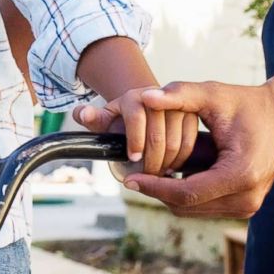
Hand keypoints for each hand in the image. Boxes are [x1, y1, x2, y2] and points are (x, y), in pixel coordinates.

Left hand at [73, 87, 199, 175]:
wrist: (147, 108)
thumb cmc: (123, 118)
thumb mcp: (105, 118)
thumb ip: (91, 117)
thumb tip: (81, 114)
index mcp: (135, 96)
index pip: (136, 118)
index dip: (135, 141)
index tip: (133, 158)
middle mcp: (158, 97)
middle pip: (158, 135)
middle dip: (152, 160)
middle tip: (147, 177)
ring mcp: (177, 106)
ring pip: (175, 141)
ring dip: (167, 163)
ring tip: (158, 176)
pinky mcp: (192, 116)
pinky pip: (189, 143)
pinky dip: (181, 160)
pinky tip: (172, 169)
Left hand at [121, 81, 273, 217]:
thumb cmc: (247, 104)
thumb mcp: (213, 94)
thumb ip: (179, 94)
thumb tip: (145, 98)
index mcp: (241, 174)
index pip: (186, 193)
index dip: (155, 187)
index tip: (130, 179)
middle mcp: (247, 197)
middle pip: (187, 206)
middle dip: (158, 191)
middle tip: (135, 174)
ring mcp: (248, 206)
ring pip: (194, 210)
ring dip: (170, 194)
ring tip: (151, 172)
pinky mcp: (245, 207)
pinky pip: (205, 206)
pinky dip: (185, 194)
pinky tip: (173, 173)